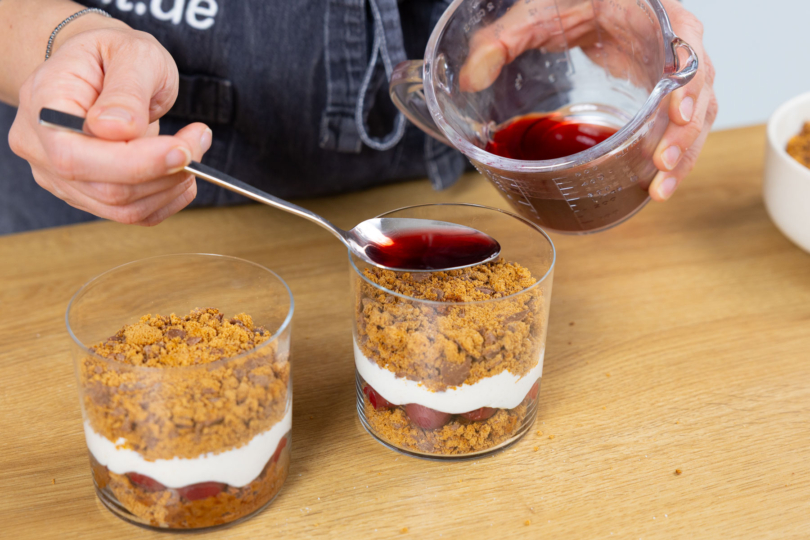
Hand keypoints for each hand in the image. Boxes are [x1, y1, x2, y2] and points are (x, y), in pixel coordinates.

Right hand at [9, 26, 210, 225]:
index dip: (136, 162)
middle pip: (106, 189)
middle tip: (199, 140)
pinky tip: (182, 171)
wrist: (102, 68)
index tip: (183, 149)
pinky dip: (167, 198)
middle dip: (165, 172)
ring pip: (123, 207)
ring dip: (171, 185)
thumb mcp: (130, 54)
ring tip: (194, 148)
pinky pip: (132, 213)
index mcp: (43, 107)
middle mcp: (42, 149)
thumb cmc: (114, 55)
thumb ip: (125, 90)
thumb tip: (118, 129)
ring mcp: (61, 177)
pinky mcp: (88, 194)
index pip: (77, 156)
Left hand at [459, 0, 716, 201]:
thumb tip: (470, 79)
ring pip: (695, 112)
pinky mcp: (659, 89)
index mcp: (653, 11)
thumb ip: (500, 40)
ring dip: (682, 152)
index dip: (687, 80)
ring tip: (659, 189)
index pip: (686, 44)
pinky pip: (677, 122)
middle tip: (661, 167)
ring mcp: (669, 67)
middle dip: (684, 132)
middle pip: (698, 87)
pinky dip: (671, 151)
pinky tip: (655, 180)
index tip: (675, 113)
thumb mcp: (533, 12)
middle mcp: (672, 39)